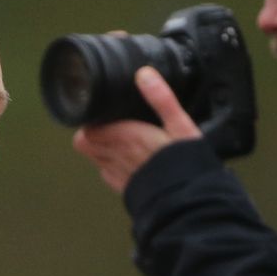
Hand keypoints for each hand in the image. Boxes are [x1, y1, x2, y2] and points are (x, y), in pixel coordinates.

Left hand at [73, 66, 201, 192]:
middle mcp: (116, 157)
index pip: (87, 130)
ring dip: (100, 150)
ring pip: (95, 160)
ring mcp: (119, 176)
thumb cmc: (186, 163)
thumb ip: (161, 98)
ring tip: (118, 141)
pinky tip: (129, 162)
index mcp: (124, 138)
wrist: (190, 201)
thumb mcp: (180, 125)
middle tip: (109, 125)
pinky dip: (112, 168)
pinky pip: (109, 176)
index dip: (91, 120)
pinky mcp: (126, 190)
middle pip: (86, 144)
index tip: (102, 113)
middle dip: (92, 133)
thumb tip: (144, 74)